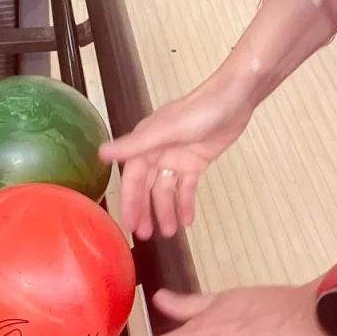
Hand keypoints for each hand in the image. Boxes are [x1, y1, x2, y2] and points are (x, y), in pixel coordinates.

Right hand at [100, 76, 253, 239]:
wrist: (234, 99)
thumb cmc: (198, 111)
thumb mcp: (165, 130)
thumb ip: (134, 145)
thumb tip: (102, 153)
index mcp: (145, 144)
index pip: (133, 179)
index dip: (130, 202)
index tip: (128, 224)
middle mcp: (157, 153)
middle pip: (147, 188)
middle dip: (146, 211)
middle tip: (146, 236)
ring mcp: (177, 158)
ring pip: (166, 190)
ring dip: (167, 210)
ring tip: (170, 232)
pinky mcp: (196, 162)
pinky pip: (187, 187)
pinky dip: (186, 202)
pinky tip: (187, 220)